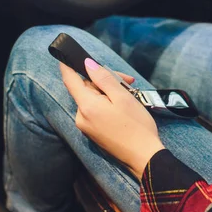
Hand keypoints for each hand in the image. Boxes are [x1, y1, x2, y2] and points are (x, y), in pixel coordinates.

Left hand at [60, 59, 164, 179]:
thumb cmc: (136, 126)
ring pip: (92, 98)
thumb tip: (87, 64)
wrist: (144, 157)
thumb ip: (103, 79)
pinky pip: (96, 110)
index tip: (67, 53)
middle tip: (129, 81)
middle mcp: (81, 116)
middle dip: (105, 80)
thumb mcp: (122, 97)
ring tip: (130, 94)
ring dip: (109, 92)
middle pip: (86, 88)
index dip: (68, 64)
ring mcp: (86, 126)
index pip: (69, 79)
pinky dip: (107, 104)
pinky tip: (124, 105)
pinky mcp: (93, 132)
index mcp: (86, 106)